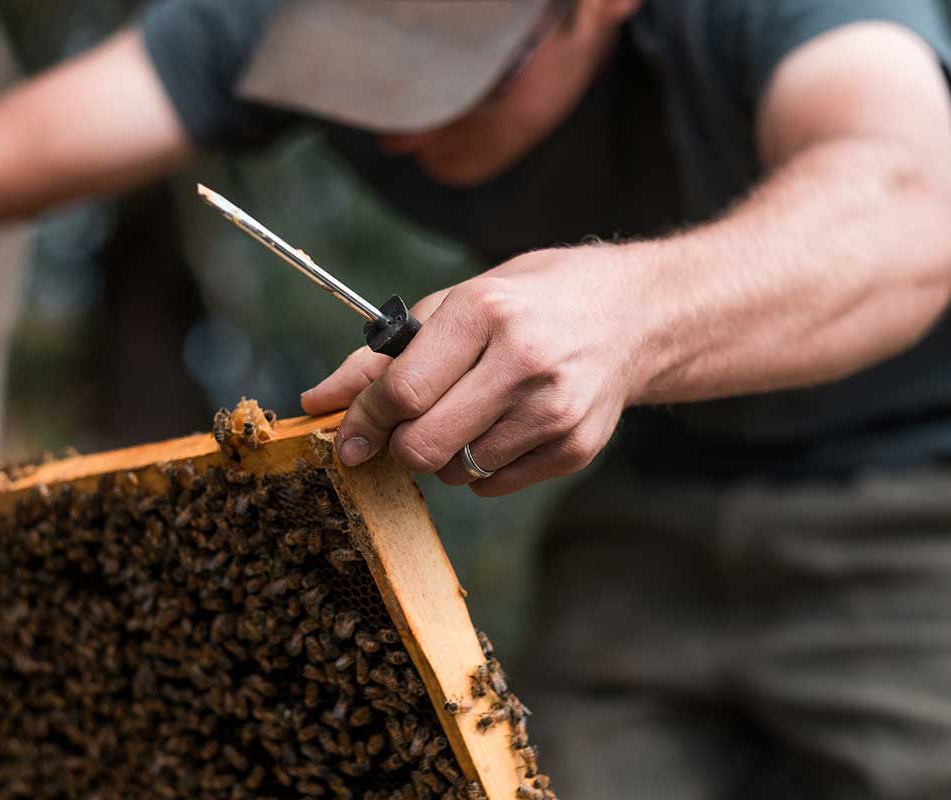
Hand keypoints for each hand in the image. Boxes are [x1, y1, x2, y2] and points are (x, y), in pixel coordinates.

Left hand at [301, 246, 648, 495]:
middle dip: (398, 446)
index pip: (403, 391)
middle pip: (423, 445)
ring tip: (465, 414)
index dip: (363, 421)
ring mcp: (555, 410)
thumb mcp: (455, 303)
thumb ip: (382, 357)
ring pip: (455, 472)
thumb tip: (317, 403)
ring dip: (441, 455)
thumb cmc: (529, 302)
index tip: (348, 437)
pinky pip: (492, 485)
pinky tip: (499, 428)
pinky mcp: (575, 448)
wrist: (633, 314)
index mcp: (486, 312)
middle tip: (406, 427)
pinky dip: (478, 469)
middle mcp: (525, 362)